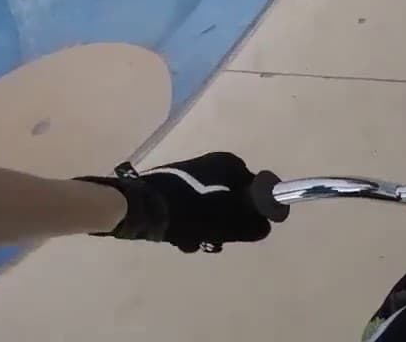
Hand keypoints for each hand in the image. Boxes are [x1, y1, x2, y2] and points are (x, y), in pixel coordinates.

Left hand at [78, 152, 286, 251]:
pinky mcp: (173, 183)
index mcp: (230, 165)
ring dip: (205, 227)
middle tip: (213, 240)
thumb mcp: (227, 224)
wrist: (141, 207)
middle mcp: (213, 163)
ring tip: (192, 242)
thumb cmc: (190, 213)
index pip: (255, 191)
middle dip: (224, 224)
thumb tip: (265, 226)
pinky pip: (192, 205)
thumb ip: (251, 225)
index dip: (249, 215)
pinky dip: (190, 221)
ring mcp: (191, 172)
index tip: (237, 231)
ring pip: (210, 206)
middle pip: (232, 201)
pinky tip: (179, 236)